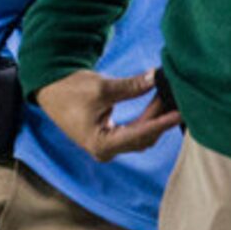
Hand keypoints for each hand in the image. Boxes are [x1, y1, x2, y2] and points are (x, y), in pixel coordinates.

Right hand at [36, 68, 182, 161]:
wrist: (50, 90)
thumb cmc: (70, 90)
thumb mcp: (102, 87)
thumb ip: (132, 86)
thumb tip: (157, 78)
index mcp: (101, 144)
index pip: (139, 134)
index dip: (162, 122)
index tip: (180, 112)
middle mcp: (106, 151)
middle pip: (143, 137)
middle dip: (160, 116)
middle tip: (174, 94)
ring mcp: (109, 147)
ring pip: (142, 135)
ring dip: (155, 117)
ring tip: (166, 94)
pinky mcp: (111, 139)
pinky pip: (135, 132)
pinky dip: (147, 118)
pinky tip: (157, 101)